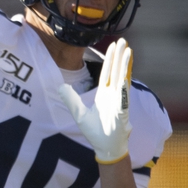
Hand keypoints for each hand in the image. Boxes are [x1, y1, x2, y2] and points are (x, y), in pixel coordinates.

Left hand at [57, 38, 131, 163]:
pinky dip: (125, 81)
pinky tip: (126, 71)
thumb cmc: (95, 132)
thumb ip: (70, 99)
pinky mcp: (123, 108)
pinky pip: (124, 92)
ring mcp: (119, 100)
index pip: (107, 73)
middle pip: (116, 71)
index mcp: (104, 94)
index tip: (112, 46)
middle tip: (123, 40)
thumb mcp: (78, 113)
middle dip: (119, 56)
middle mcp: (113, 95)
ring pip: (122, 78)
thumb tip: (61, 86)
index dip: (109, 59)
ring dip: (124, 64)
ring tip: (127, 49)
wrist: (105, 147)